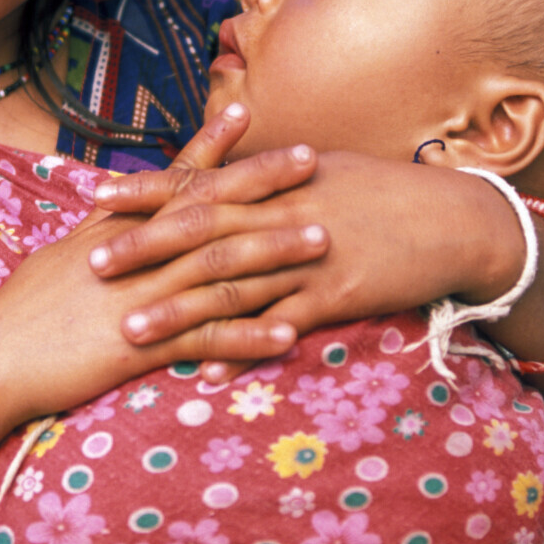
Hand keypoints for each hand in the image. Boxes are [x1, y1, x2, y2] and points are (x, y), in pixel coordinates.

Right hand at [0, 110, 330, 439]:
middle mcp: (133, 254)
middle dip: (262, 182)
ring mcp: (139, 298)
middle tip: (311, 158)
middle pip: (208, 210)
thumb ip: (99, 233)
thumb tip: (115, 207)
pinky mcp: (139, 347)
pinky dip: (248, 336)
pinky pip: (204, 339)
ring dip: (274, 255)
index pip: (171, 178)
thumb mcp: (60, 257)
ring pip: (218, 268)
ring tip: (323, 240)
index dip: (210, 145)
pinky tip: (289, 334)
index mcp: (115, 230)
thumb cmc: (21, 312)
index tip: (247, 112)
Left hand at [91, 150, 526, 377]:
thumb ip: (266, 179)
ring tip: (129, 330)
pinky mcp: (335, 298)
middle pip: (201, 231)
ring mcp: (308, 259)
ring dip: (178, 310)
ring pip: (232, 285)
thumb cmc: (382, 191)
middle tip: (91, 264)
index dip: (145, 189)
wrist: (452, 220)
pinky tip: (204, 372)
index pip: (197, 181)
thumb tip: (221, 172)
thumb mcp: (321, 172)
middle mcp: (283, 215)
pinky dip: (240, 350)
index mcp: (275, 180)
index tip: (95, 195)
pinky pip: (278, 328)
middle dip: (143, 248)